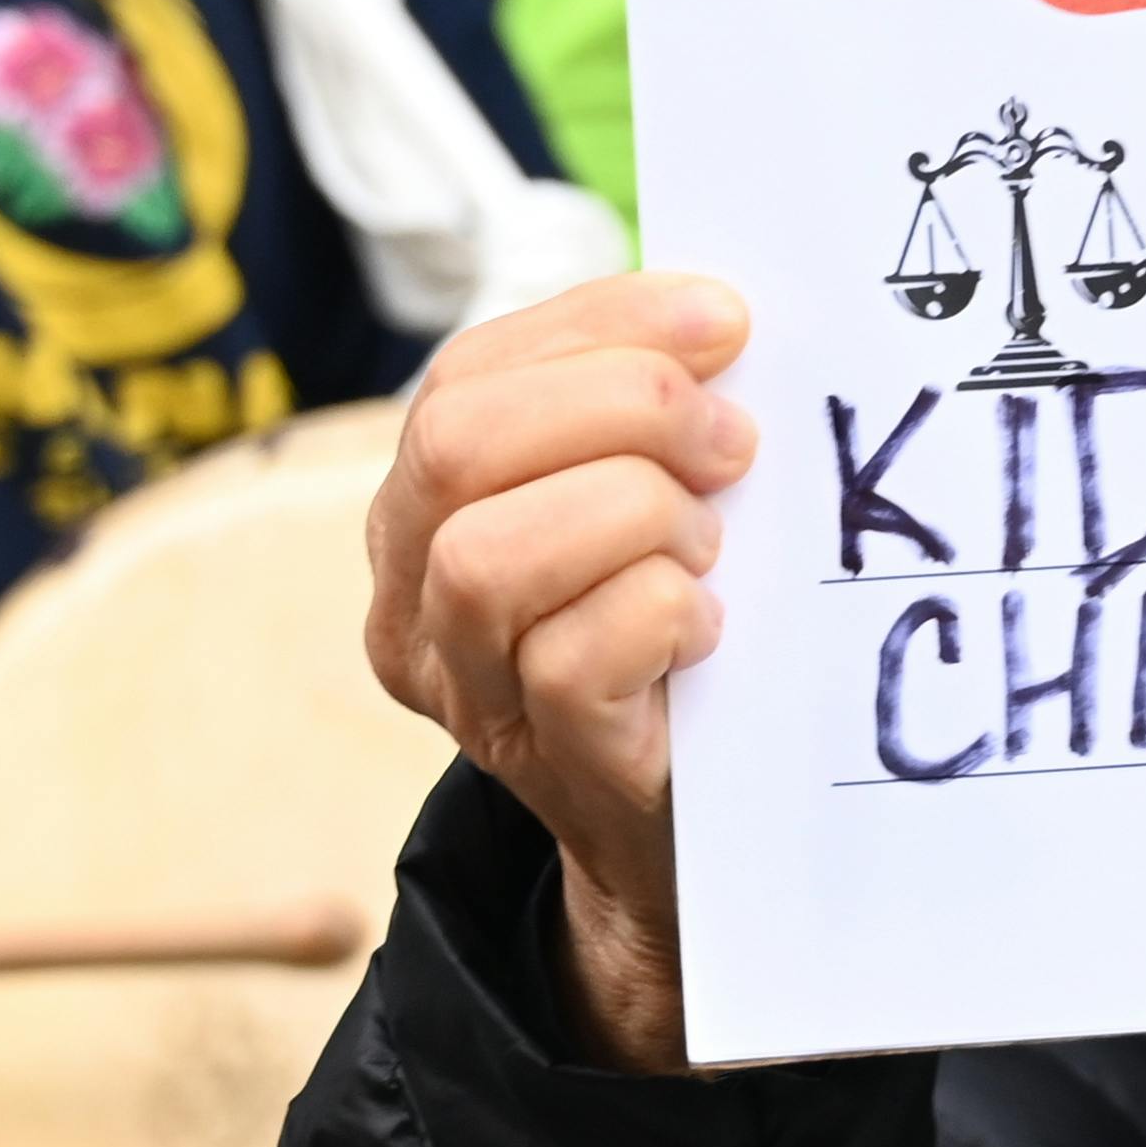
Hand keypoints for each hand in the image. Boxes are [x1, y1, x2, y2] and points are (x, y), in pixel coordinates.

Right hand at [367, 272, 759, 1075]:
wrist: (686, 828)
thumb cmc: (669, 626)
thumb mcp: (637, 499)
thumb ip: (641, 412)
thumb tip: (721, 318)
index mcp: (425, 505)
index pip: (468, 374)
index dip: (599, 324)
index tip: (725, 320)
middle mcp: (411, 596)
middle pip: (455, 444)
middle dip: (619, 406)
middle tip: (733, 440)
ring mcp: (466, 688)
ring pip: (486, 557)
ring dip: (633, 515)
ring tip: (710, 543)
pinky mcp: (542, 759)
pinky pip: (571, 662)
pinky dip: (660, 613)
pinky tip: (710, 623)